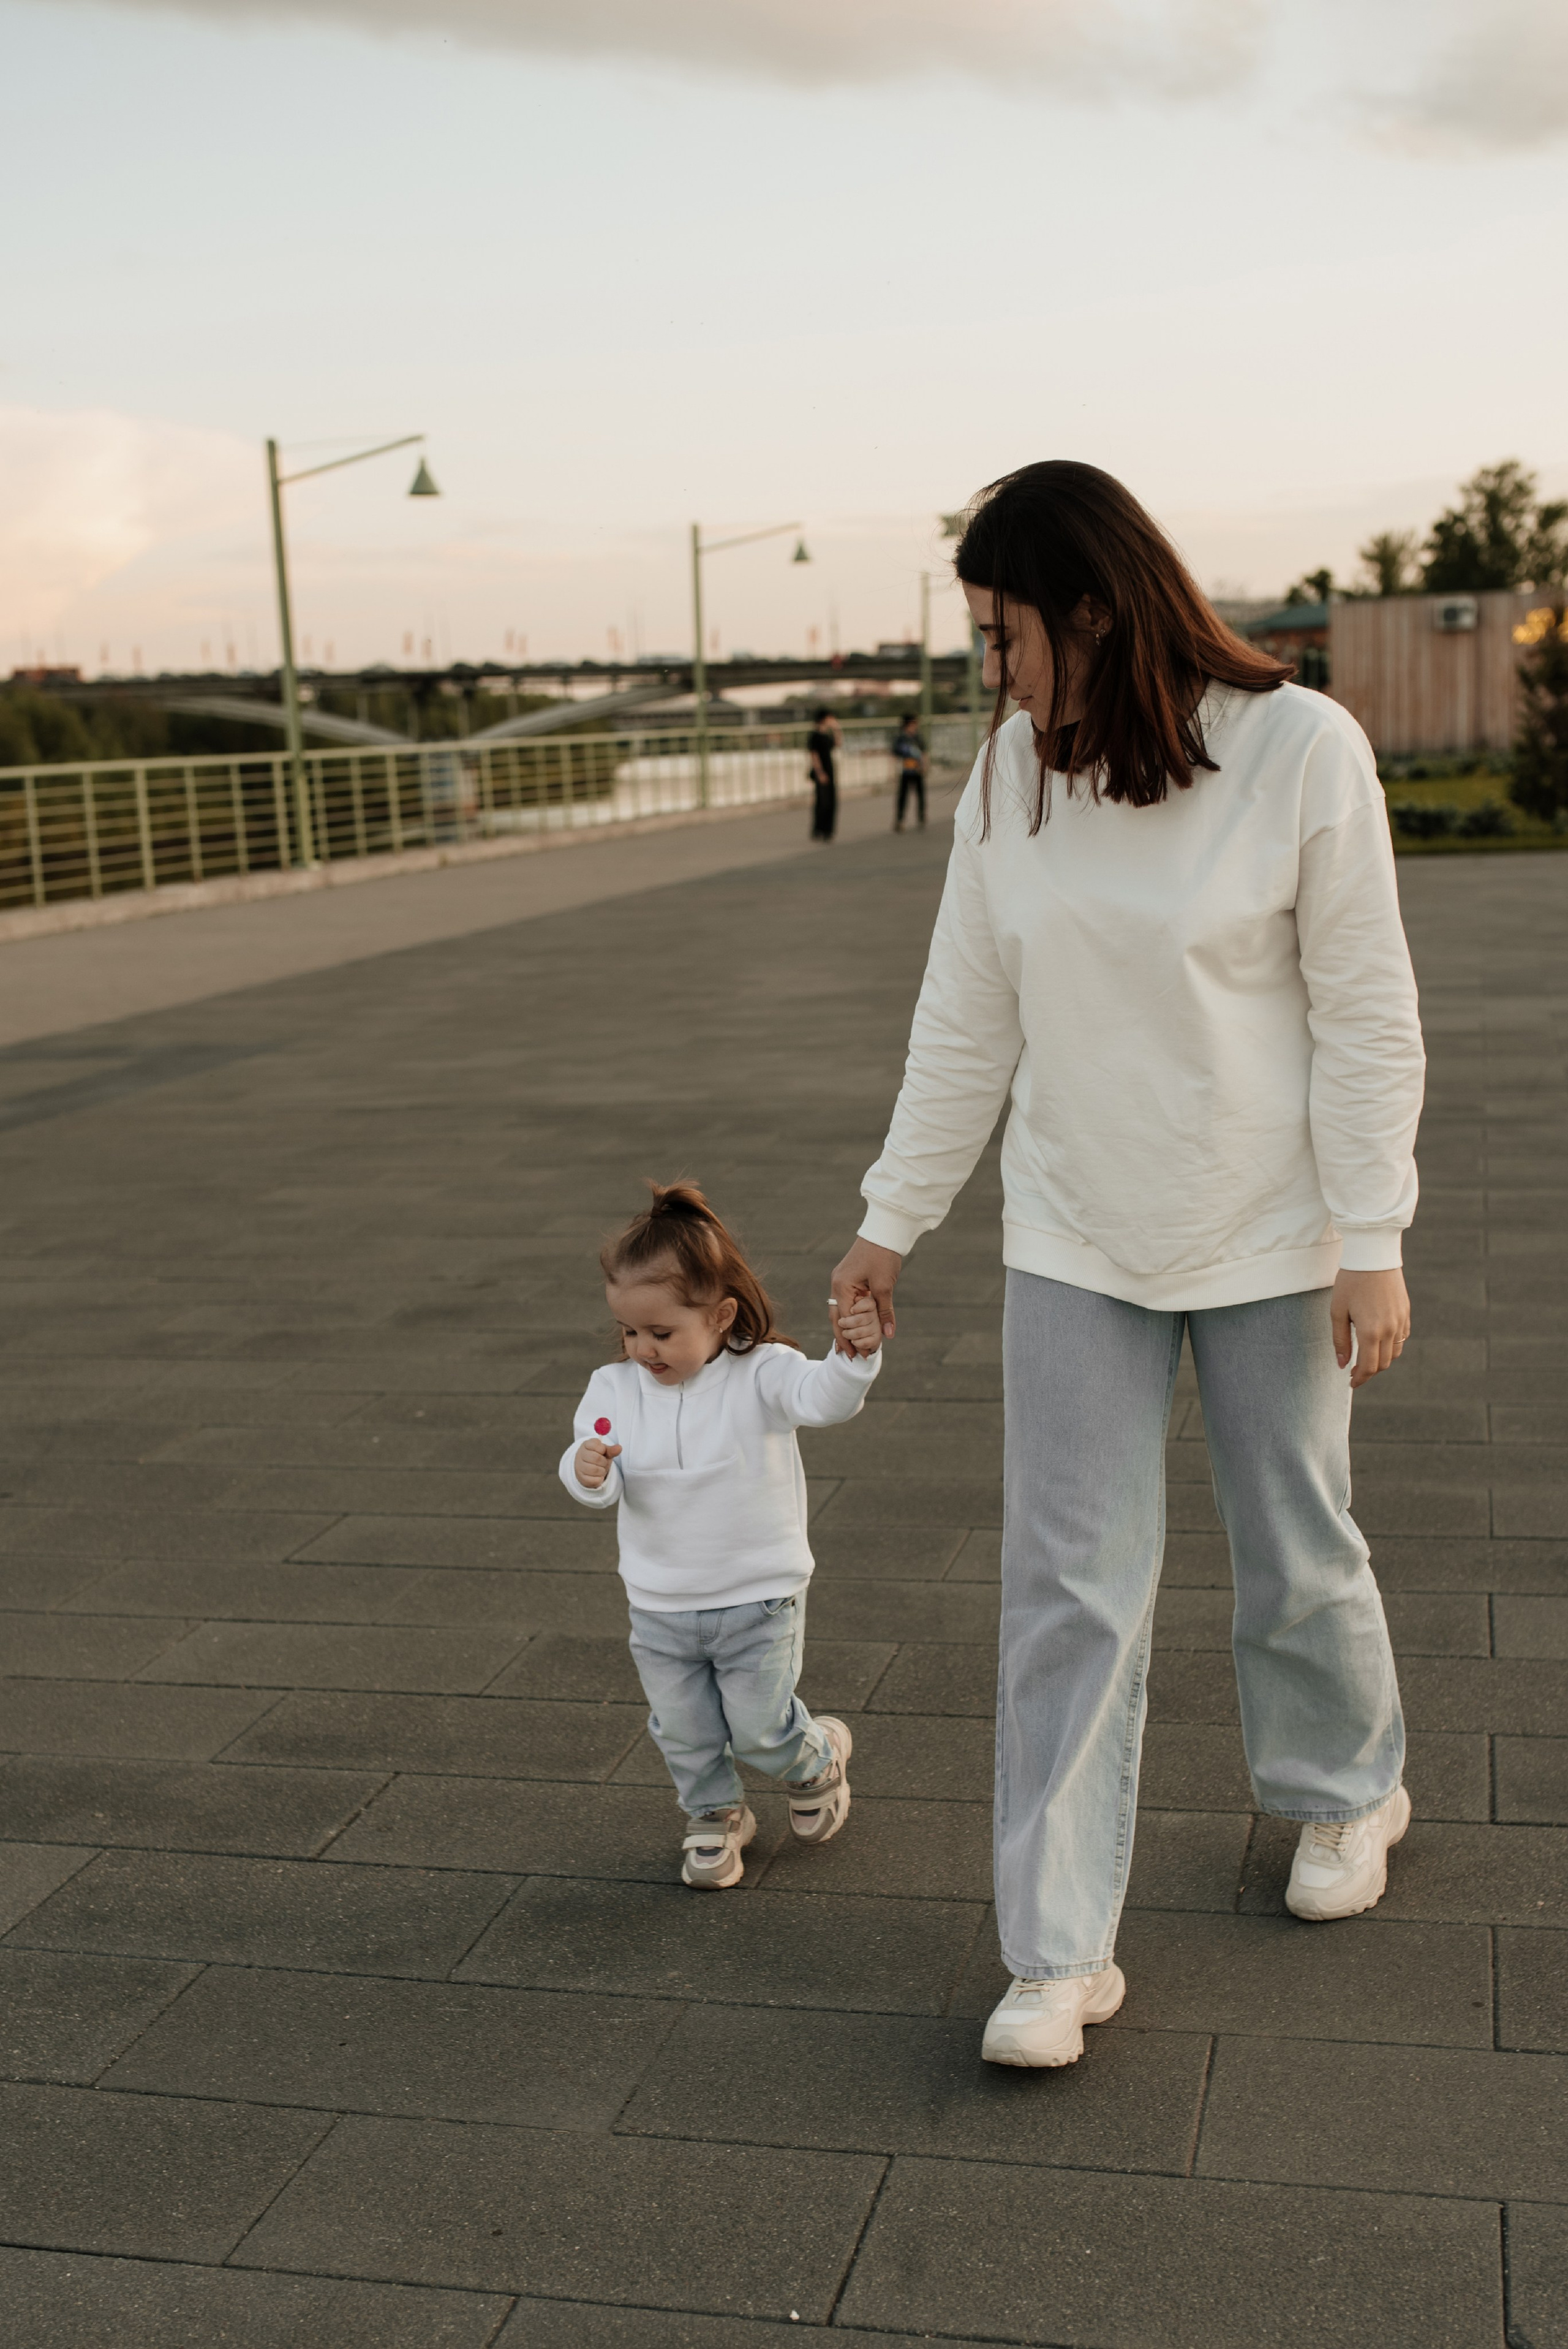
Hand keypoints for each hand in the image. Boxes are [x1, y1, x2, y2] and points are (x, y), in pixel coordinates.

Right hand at [574, 1437, 621, 1487]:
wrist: (587, 1469)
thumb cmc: (597, 1458)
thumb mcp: (604, 1452)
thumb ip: (611, 1450)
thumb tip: (619, 1448)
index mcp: (586, 1445)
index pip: (596, 1445)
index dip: (602, 1449)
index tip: (602, 1451)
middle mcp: (580, 1455)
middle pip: (596, 1458)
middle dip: (604, 1461)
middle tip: (603, 1462)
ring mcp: (579, 1467)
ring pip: (595, 1470)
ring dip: (602, 1470)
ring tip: (601, 1468)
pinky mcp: (581, 1478)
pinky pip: (594, 1480)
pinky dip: (600, 1479)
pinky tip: (598, 1476)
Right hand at [830, 1237, 902, 1352]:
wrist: (884, 1231)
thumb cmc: (883, 1255)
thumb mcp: (885, 1285)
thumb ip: (884, 1311)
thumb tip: (888, 1334)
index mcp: (842, 1286)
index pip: (843, 1320)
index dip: (851, 1338)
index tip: (861, 1354)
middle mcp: (837, 1285)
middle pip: (837, 1318)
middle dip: (845, 1338)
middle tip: (853, 1356)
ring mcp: (841, 1281)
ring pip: (841, 1311)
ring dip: (847, 1328)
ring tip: (853, 1346)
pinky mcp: (849, 1279)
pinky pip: (847, 1302)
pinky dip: (851, 1316)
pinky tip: (857, 1326)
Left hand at [1332, 1268, 1409, 1388]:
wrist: (1374, 1257)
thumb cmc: (1351, 1282)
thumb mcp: (1337, 1311)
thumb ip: (1340, 1340)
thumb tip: (1342, 1364)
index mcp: (1371, 1332)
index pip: (1369, 1367)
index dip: (1360, 1379)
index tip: (1351, 1382)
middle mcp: (1390, 1330)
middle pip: (1383, 1363)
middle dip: (1369, 1372)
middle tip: (1354, 1371)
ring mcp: (1401, 1321)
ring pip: (1395, 1353)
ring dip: (1381, 1360)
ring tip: (1366, 1357)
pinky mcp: (1406, 1313)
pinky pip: (1402, 1338)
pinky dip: (1392, 1346)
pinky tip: (1379, 1341)